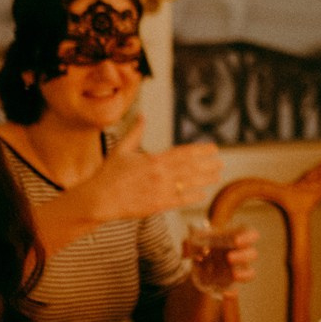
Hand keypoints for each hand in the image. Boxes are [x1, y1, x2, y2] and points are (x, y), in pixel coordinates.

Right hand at [87, 127, 223, 221]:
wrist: (99, 199)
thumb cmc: (108, 174)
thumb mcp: (122, 149)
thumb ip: (135, 132)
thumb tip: (142, 115)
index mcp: (153, 159)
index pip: (184, 153)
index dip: (201, 151)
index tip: (213, 149)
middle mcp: (160, 174)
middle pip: (191, 168)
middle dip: (208, 164)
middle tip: (221, 162)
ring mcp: (160, 190)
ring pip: (189, 184)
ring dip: (206, 179)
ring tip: (218, 175)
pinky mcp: (158, 205)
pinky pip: (180, 201)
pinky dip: (193, 197)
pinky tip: (203, 194)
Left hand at [186, 224, 259, 293]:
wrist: (198, 257)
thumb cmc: (202, 241)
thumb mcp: (195, 238)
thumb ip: (192, 241)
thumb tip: (194, 253)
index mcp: (237, 237)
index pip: (251, 234)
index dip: (248, 237)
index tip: (237, 241)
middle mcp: (241, 253)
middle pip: (252, 254)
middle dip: (243, 256)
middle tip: (229, 258)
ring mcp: (238, 268)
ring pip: (250, 272)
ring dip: (244, 274)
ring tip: (233, 275)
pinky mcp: (230, 282)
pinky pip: (236, 289)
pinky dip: (233, 293)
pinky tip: (226, 294)